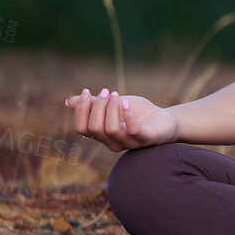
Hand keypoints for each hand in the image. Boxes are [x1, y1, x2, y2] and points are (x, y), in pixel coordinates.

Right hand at [63, 88, 177, 150]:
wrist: (165, 120)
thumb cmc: (138, 113)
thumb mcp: (113, 105)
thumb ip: (93, 104)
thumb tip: (68, 101)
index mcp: (102, 135)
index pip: (81, 128)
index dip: (81, 110)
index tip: (87, 92)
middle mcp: (112, 142)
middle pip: (94, 128)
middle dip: (98, 106)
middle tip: (108, 92)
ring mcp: (129, 143)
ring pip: (110, 129)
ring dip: (111, 108)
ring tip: (117, 96)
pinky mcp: (145, 139)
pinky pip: (132, 130)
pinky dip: (127, 114)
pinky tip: (126, 103)